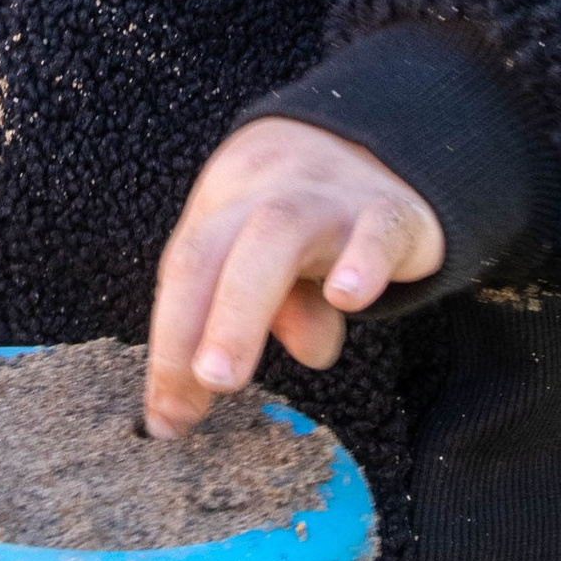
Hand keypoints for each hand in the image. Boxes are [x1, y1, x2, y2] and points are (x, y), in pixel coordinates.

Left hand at [143, 118, 441, 436]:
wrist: (388, 143)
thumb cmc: (310, 221)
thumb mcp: (269, 264)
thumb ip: (245, 314)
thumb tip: (219, 376)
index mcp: (224, 202)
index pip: (184, 270)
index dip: (169, 344)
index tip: (166, 417)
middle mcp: (264, 193)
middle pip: (210, 249)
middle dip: (188, 326)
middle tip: (186, 395)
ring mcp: (329, 197)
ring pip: (275, 234)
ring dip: (241, 308)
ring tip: (224, 377)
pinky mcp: (394, 212)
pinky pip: (375, 229)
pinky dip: (359, 261)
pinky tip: (346, 297)